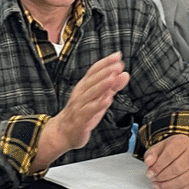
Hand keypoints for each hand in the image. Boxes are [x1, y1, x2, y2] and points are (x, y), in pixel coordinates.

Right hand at [33, 52, 128, 170]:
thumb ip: (113, 86)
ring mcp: (79, 105)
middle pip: (93, 79)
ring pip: (91, 93)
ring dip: (102, 85)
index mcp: (84, 86)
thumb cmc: (82, 113)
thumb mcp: (99, 98)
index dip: (105, 62)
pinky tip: (107, 101)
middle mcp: (81, 93)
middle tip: (118, 65)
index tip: (117, 56)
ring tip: (112, 78)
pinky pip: (89, 111)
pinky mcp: (80, 119)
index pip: (94, 70)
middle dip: (106, 71)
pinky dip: (98, 105)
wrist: (63, 132)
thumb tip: (124, 74)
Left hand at [143, 134, 188, 188]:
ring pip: (183, 179)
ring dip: (168, 185)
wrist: (184, 151)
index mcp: (182, 142)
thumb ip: (151, 154)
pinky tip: (167, 188)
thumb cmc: (170, 150)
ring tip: (157, 185)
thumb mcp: (158, 147)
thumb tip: (148, 163)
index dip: (158, 166)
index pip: (170, 155)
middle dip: (162, 176)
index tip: (150, 173)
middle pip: (177, 168)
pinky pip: (187, 187)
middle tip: (153, 179)